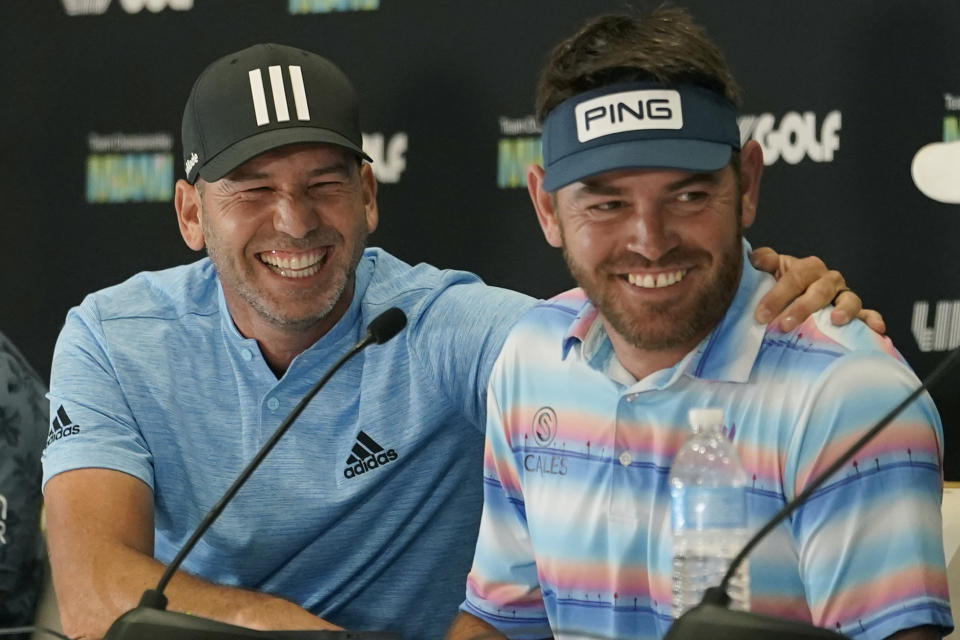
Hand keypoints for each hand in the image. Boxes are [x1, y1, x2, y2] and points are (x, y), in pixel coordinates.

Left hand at [750, 247, 885, 334]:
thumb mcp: (771, 272)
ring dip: (844, 309)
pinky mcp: (856, 312)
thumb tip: (756, 258)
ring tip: (836, 320)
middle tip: (784, 325)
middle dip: (801, 308)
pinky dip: (873, 320)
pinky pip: (867, 315)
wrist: (798, 297)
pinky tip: (877, 328)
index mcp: (807, 268)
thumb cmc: (783, 287)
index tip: (761, 315)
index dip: (776, 296)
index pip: (793, 278)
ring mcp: (843, 295)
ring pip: (848, 299)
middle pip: (819, 291)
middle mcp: (828, 279)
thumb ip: (764, 262)